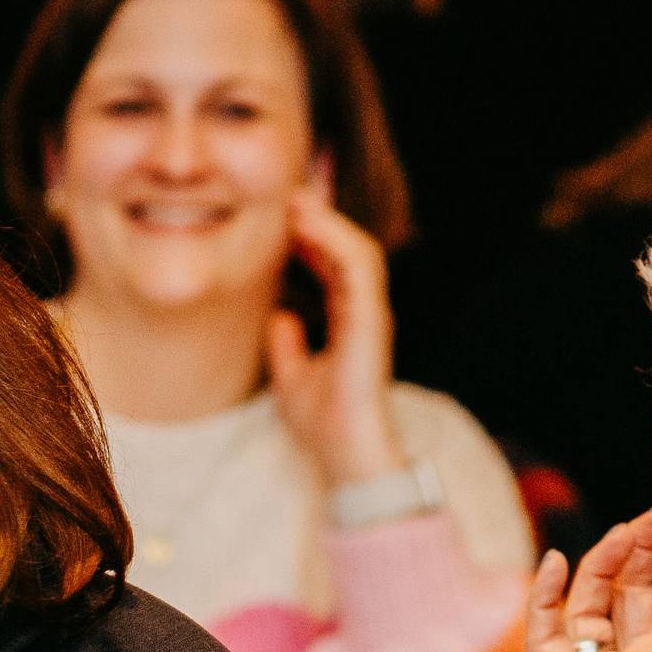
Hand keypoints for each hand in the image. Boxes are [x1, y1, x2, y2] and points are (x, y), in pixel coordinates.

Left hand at [267, 187, 404, 486]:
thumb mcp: (292, 379)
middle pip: (347, 248)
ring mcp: (372, 316)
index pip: (334, 264)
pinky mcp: (372, 323)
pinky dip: (336, 242)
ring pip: (358, 251)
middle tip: (288, 191)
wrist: (346, 461)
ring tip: (297, 200)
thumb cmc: (326, 428)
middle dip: (320, 217)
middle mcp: (364, 313)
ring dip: (327, 222)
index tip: (282, 213)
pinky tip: (309, 226)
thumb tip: (279, 317)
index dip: (311, 235)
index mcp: (349, 321)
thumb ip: (287, 345)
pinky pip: (360, 270)